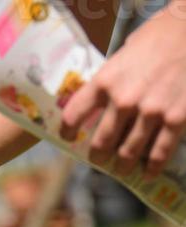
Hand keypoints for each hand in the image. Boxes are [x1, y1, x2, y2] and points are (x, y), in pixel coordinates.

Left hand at [60, 3, 185, 177]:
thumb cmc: (159, 36)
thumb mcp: (125, 54)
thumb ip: (112, 80)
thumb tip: (99, 103)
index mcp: (106, 81)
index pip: (75, 114)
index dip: (67, 130)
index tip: (68, 137)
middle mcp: (124, 100)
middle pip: (101, 143)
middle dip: (98, 156)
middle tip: (100, 159)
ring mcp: (150, 112)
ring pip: (128, 153)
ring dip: (123, 165)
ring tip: (122, 168)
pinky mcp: (175, 120)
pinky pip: (159, 153)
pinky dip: (152, 167)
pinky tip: (148, 172)